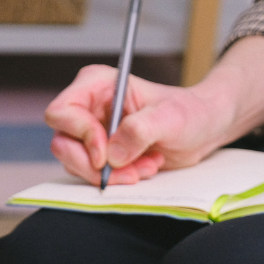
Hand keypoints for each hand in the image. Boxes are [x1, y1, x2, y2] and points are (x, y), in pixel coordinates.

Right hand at [46, 65, 209, 184]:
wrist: (201, 129)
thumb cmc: (188, 113)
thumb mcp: (170, 117)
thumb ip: (140, 129)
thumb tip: (112, 153)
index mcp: (96, 85)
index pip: (62, 112)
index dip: (80, 136)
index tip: (106, 155)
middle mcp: (87, 107)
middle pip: (62, 143)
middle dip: (93, 165)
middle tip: (128, 171)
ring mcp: (90, 132)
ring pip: (75, 163)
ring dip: (110, 175)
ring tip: (144, 166)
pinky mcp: (98, 154)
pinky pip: (90, 174)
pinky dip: (116, 179)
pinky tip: (142, 168)